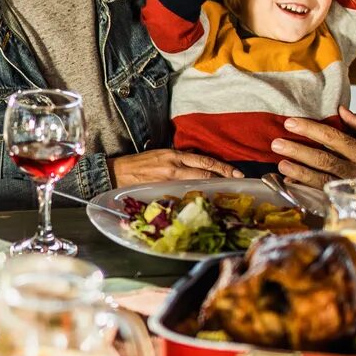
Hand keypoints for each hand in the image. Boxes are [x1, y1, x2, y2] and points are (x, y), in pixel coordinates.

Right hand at [109, 147, 241, 185]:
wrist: (117, 172)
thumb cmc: (138, 164)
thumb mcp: (161, 156)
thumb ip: (179, 160)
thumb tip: (197, 166)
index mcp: (174, 155)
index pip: (204, 160)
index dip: (223, 167)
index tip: (237, 173)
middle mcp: (174, 166)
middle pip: (205, 171)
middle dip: (223, 177)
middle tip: (238, 182)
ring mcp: (168, 179)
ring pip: (197, 182)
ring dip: (213, 186)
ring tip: (225, 191)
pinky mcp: (162, 189)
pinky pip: (183, 192)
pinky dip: (196, 195)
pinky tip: (203, 199)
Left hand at [270, 107, 355, 188]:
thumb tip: (341, 110)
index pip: (334, 138)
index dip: (311, 130)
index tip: (291, 122)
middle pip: (323, 159)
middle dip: (298, 150)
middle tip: (276, 143)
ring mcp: (352, 190)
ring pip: (321, 179)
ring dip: (299, 172)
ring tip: (280, 164)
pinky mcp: (348, 203)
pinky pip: (323, 196)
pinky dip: (306, 190)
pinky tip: (291, 185)